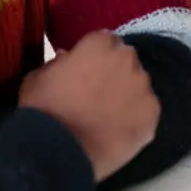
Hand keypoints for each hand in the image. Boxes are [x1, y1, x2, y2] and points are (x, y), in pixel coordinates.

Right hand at [19, 31, 159, 181]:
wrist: (58, 149)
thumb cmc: (43, 109)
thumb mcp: (38, 77)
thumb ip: (58, 63)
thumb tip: (68, 59)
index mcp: (100, 43)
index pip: (105, 41)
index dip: (96, 57)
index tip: (87, 72)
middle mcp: (127, 59)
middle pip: (126, 61)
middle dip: (115, 73)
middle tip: (98, 96)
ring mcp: (143, 86)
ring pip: (138, 86)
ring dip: (127, 96)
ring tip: (108, 118)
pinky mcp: (152, 114)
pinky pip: (146, 112)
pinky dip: (136, 119)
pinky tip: (118, 133)